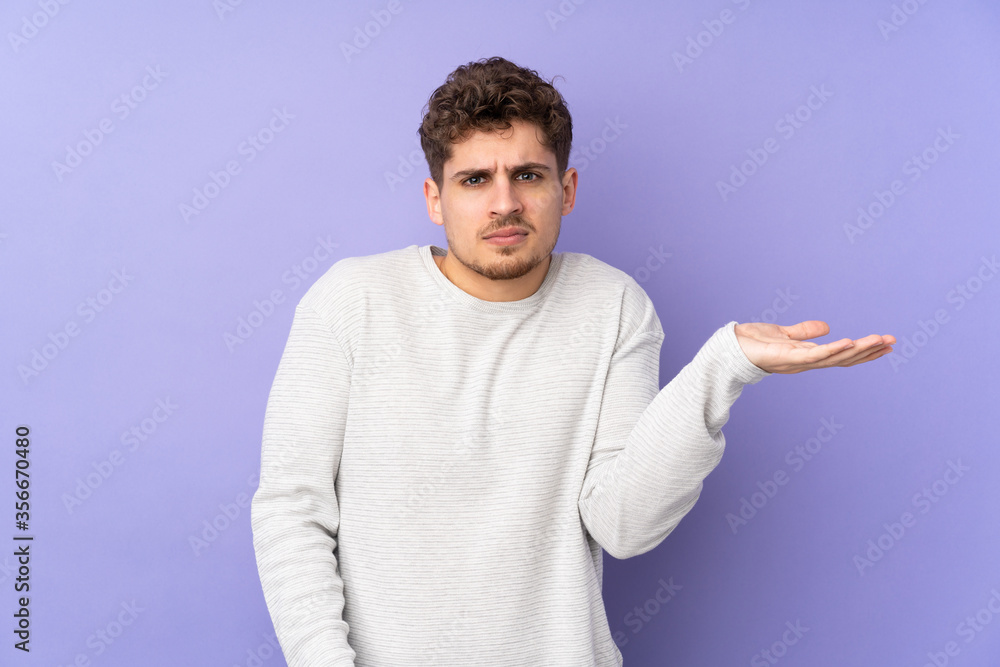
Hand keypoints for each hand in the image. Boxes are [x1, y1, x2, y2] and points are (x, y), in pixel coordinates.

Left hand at [734, 320, 895, 373]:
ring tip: (879, 340)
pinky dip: (832, 349)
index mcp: (809, 356)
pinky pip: (814, 355)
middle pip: (844, 358)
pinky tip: (848, 342)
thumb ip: (805, 332)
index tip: (886, 344)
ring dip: (858, 349)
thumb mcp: (785, 334)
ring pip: (835, 357)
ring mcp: (799, 362)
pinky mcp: (788, 358)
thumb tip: (826, 327)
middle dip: (869, 351)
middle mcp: (807, 362)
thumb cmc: (755, 343)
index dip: (864, 351)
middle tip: (893, 342)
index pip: (843, 355)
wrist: (731, 348)